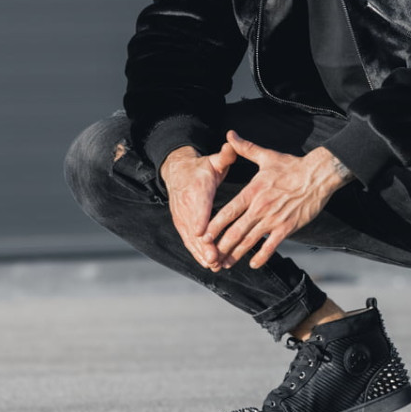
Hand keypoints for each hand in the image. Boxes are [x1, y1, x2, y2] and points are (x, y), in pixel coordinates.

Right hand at [160, 142, 237, 271]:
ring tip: (214, 266)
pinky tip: (208, 264)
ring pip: (190, 238)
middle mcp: (186, 206)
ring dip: (201, 253)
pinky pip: (188, 241)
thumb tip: (232, 145)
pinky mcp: (181, 224)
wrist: (178, 173)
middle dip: (203, 245)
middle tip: (214, 259)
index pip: (197, 207)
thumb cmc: (201, 168)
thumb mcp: (214, 160)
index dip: (199, 221)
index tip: (204, 235)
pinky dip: (197, 253)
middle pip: (193, 228)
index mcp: (196, 190)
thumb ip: (225, 156)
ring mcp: (182, 217)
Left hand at [202, 131, 352, 270]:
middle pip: (236, 231)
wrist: (317, 175)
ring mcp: (274, 219)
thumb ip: (245, 148)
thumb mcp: (266, 156)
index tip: (202, 235)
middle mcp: (260, 207)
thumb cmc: (292, 166)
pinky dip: (261, 256)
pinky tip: (253, 264)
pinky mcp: (287, 227)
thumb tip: (230, 134)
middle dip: (221, 246)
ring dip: (236, 254)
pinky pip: (271, 245)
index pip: (229, 211)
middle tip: (210, 257)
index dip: (214, 225)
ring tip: (225, 264)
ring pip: (250, 241)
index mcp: (253, 191)